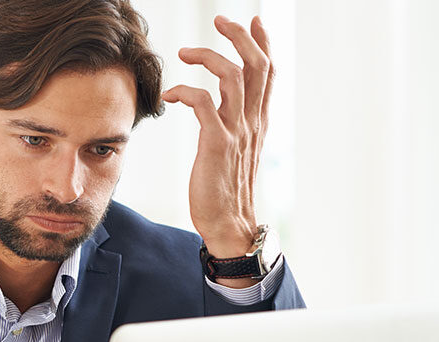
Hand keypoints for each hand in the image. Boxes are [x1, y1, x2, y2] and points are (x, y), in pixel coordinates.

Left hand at [161, 15, 273, 258]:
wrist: (229, 224)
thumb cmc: (225, 188)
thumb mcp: (235, 149)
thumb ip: (233, 122)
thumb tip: (224, 103)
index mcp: (258, 121)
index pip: (268, 72)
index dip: (263, 42)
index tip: (253, 20)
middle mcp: (251, 122)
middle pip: (257, 65)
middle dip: (240, 36)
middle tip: (220, 19)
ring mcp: (237, 132)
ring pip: (233, 76)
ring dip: (209, 56)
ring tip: (186, 52)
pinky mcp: (217, 144)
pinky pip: (203, 103)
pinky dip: (185, 91)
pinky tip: (170, 95)